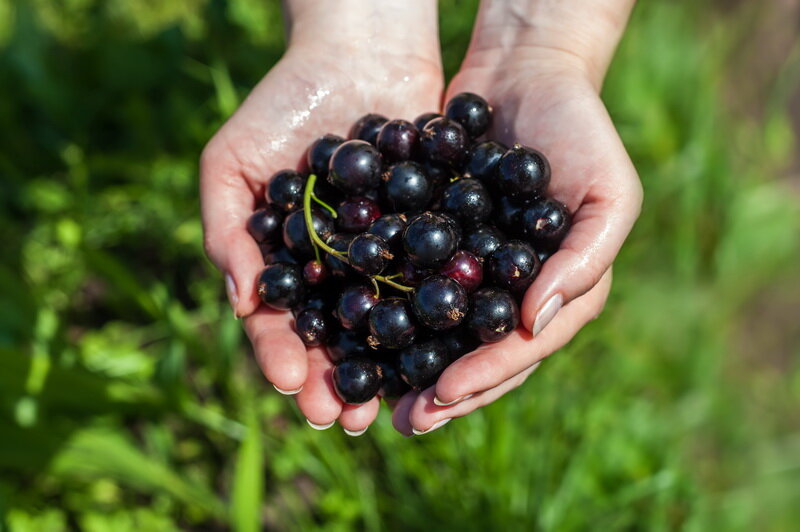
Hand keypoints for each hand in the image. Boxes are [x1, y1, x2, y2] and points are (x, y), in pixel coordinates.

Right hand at [200, 1, 442, 434]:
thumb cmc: (282, 103)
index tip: (291, 384)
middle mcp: (341, 270)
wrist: (358, 50)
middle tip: (343, 418)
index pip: (283, 323)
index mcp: (290, 263)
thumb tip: (241, 304)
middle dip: (338, 379)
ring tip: (393, 405)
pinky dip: (437, 318)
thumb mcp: (233, 161)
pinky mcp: (433, 235)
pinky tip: (443, 350)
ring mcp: (389, 257)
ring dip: (390, 367)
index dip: (282, 355)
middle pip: (338, 337)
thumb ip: (229, 232)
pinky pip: (434, 283)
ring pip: (390, 325)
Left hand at [392, 3, 641, 434]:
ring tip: (377, 396)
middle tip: (405, 421)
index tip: (442, 395)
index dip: (486, 376)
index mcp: (561, 290)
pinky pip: (415, 283)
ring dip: (412, 366)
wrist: (525, 72)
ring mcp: (477, 269)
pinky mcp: (441, 243)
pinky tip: (359, 332)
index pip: (524, 348)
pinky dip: (391, 310)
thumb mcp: (607, 192)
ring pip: (443, 331)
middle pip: (481, 354)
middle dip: (445, 391)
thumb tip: (533, 323)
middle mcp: (516, 291)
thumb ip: (584, 260)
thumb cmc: (580, 129)